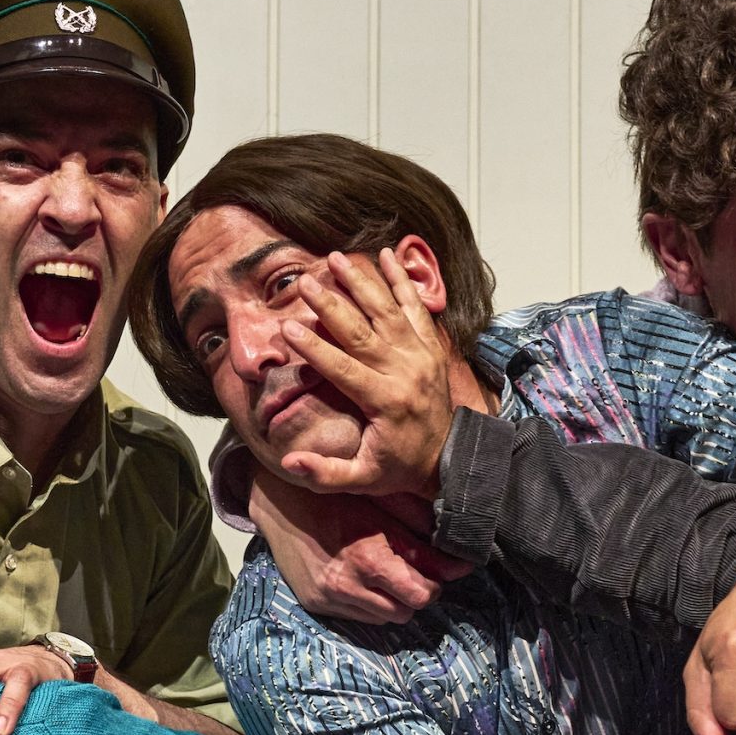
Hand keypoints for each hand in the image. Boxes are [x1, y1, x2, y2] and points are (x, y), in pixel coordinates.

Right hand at [251, 472, 470, 624]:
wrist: (283, 505)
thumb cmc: (339, 502)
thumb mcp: (384, 516)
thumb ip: (422, 546)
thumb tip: (462, 567)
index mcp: (371, 559)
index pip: (420, 595)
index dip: (433, 586)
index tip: (431, 575)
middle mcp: (349, 584)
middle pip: (404, 612)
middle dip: (412, 597)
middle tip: (409, 576)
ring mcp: (329, 598)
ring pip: (382, 619)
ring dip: (390, 602)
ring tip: (384, 578)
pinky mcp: (315, 604)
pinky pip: (356, 618)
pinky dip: (366, 604)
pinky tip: (360, 581)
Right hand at [271, 249, 459, 496]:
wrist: (448, 459)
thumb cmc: (399, 467)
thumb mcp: (362, 479)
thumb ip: (326, 473)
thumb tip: (291, 462)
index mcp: (385, 401)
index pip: (343, 367)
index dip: (314, 348)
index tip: (287, 327)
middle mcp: (404, 372)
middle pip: (362, 331)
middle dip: (331, 305)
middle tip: (306, 282)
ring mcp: (420, 355)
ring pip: (387, 311)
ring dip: (361, 282)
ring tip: (337, 257)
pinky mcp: (431, 347)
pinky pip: (416, 307)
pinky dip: (401, 280)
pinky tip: (386, 255)